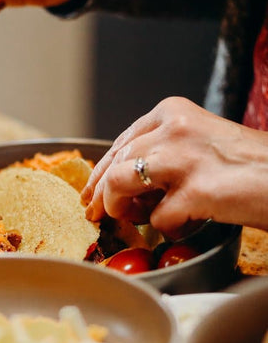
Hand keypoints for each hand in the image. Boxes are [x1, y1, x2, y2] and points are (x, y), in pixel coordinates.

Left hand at [81, 97, 267, 237]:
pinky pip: (158, 218)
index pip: (122, 141)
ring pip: (120, 183)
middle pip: (116, 163)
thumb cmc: (256, 167)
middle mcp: (175, 129)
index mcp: (175, 112)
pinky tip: (186, 227)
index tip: (90, 191)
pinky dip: (168, 229)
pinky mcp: (196, 191)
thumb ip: (165, 151)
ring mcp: (183, 158)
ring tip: (137, 219)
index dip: (100, 170)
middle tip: (97, 214)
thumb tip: (126, 181)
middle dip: (101, 194)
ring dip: (122, 208)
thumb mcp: (204, 142)